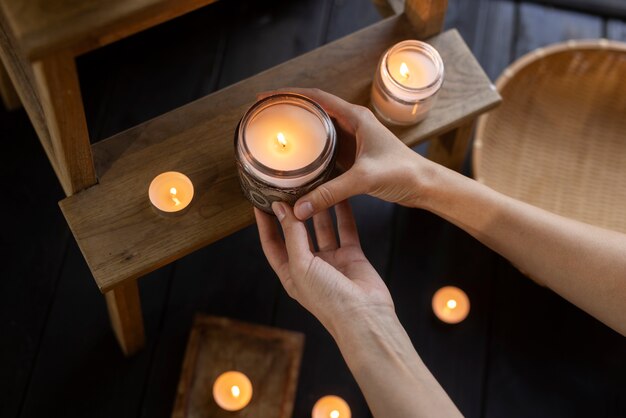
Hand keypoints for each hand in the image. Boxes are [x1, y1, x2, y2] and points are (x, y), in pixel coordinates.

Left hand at [254, 200, 393, 332]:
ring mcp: (331, 260)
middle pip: (297, 233)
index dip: (266, 223)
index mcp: (290, 273)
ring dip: (318, 209)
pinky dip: (343, 213)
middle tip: (289, 187)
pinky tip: (339, 195)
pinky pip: (345, 229)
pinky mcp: (351, 255)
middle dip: (292, 212)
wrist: (364, 317)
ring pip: (321, 228)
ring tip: (314, 185)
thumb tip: (281, 208)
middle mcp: (309, 266)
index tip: (261, 201)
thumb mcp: (301, 265)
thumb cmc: (328, 300)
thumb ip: (292, 235)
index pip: (272, 244)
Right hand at [258, 88, 434, 219]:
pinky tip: (299, 162)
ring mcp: (354, 140)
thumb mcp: (364, 179)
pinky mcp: (355, 156)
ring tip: (277, 138)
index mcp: (355, 117)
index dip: (289, 95)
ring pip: (321, 131)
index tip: (266, 98)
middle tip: (266, 118)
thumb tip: (300, 207)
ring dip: (301, 132)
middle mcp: (353, 124)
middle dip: (291, 112)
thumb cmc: (403, 173)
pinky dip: (312, 152)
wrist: (424, 185)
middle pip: (315, 111)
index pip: (316, 98)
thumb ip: (330, 193)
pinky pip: (327, 150)